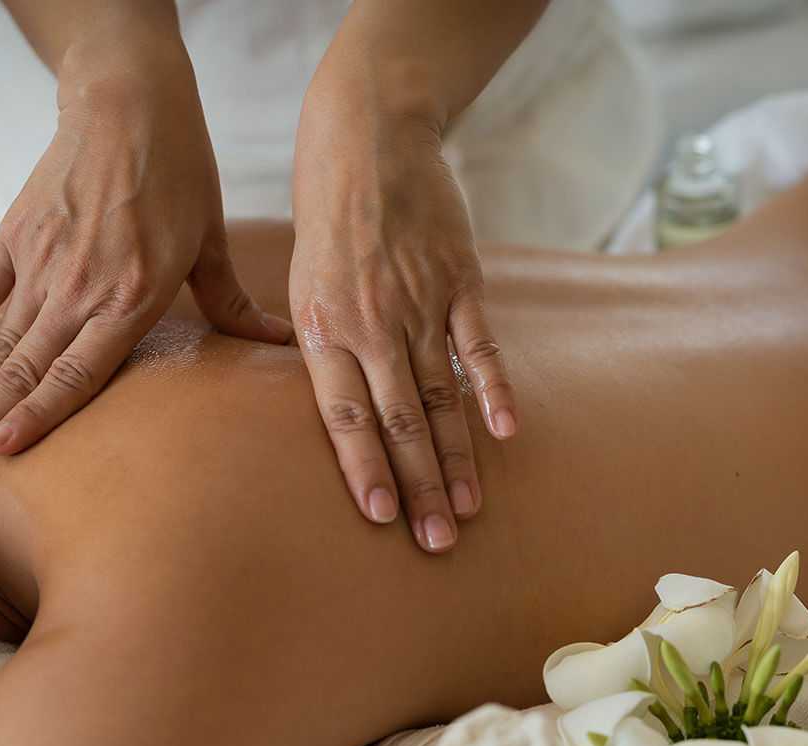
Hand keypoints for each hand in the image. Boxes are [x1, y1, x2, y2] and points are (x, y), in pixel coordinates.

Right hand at [0, 40, 290, 474]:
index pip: (78, 371)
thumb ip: (231, 304)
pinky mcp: (17, 238)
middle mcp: (79, 288)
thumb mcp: (211, 242)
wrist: (127, 102)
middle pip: (25, 368)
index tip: (2, 449)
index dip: (39, 413)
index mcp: (131, 297)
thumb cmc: (181, 173)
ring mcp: (41, 264)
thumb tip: (281, 342)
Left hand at [289, 99, 517, 553]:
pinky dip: (494, 388)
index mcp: (324, 329)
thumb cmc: (328, 220)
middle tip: (436, 542)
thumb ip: (320, 349)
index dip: (365, 469)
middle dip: (418, 487)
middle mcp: (372, 324)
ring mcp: (419, 304)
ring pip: (441, 396)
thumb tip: (333, 413)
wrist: (368, 141)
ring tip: (469, 509)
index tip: (383, 518)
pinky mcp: (460, 281)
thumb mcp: (301, 283)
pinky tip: (506, 430)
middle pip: (398, 421)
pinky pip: (480, 345)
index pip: (346, 416)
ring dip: (456, 457)